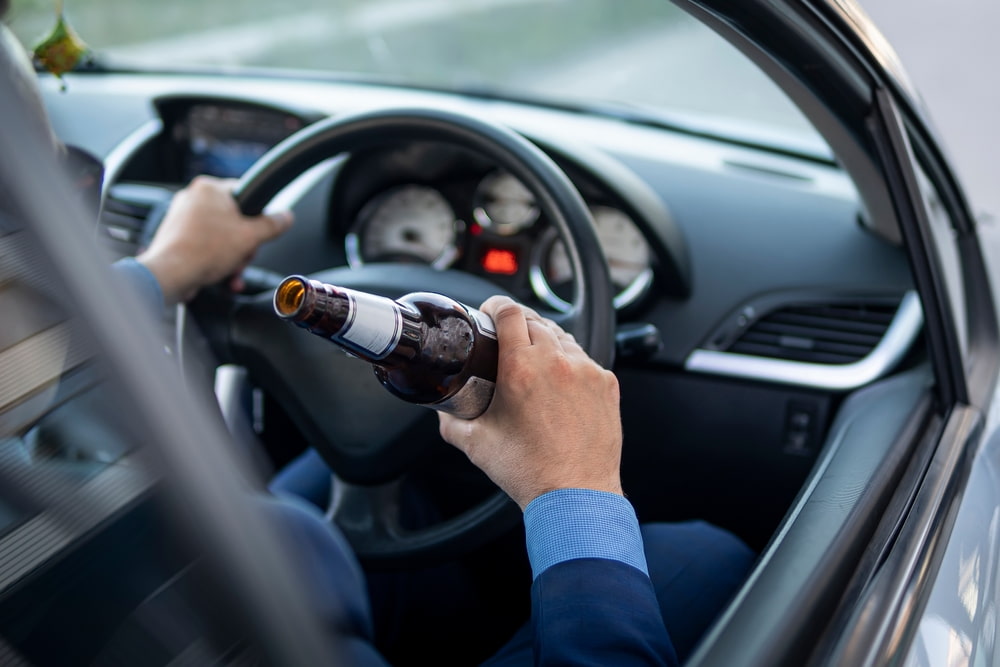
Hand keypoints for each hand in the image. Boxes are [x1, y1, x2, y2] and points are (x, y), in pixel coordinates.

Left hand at [137, 175, 292, 303]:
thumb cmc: (203, 251)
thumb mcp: (251, 237)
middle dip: (244, 244)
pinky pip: (206, 247)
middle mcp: (192, 199)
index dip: (257, 216)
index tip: (260, 231)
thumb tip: (286, 217)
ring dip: (233, 257)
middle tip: (243, 255)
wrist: (171, 275)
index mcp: (209, 189)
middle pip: (235, 219)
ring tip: (231, 270)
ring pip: (222, 236)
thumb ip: (273, 224)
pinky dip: (217, 261)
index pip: (245, 193)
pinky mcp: (177, 238)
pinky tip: (223, 276)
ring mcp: (182, 218)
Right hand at [438, 296, 622, 509]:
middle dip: (518, 325)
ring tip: (534, 364)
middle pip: (535, 321)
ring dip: (546, 342)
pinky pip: (585, 360)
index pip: (510, 312)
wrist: (576, 495)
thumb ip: (451, 421)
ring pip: (563, 338)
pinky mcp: (606, 385)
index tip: (490, 312)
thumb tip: (442, 410)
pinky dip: (570, 364)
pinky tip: (559, 384)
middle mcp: (557, 363)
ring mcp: (586, 372)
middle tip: (506, 340)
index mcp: (521, 369)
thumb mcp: (476, 444)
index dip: (495, 306)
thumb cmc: (530, 472)